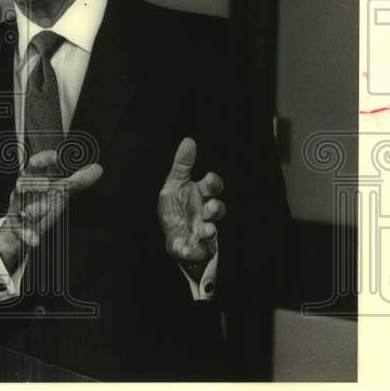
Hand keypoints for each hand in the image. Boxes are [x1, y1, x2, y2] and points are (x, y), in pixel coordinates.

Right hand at [0, 149, 103, 273]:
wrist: (20, 228)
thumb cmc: (42, 203)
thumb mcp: (59, 192)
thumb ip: (77, 181)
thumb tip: (98, 168)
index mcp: (32, 180)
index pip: (35, 165)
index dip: (44, 160)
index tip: (57, 156)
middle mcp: (21, 192)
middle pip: (23, 184)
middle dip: (35, 183)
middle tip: (49, 184)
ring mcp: (16, 209)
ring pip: (19, 206)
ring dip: (33, 208)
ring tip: (44, 209)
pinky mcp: (16, 228)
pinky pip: (19, 231)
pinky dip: (27, 235)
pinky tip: (36, 240)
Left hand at [157, 137, 225, 262]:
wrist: (172, 234)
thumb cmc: (178, 206)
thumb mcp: (175, 183)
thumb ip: (182, 164)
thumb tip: (189, 140)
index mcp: (200, 195)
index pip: (212, 187)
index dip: (213, 183)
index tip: (210, 178)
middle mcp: (204, 212)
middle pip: (217, 209)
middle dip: (215, 208)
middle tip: (210, 206)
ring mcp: (202, 230)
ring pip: (211, 231)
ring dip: (210, 230)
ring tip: (207, 230)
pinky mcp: (196, 247)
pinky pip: (197, 250)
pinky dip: (192, 250)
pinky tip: (187, 248)